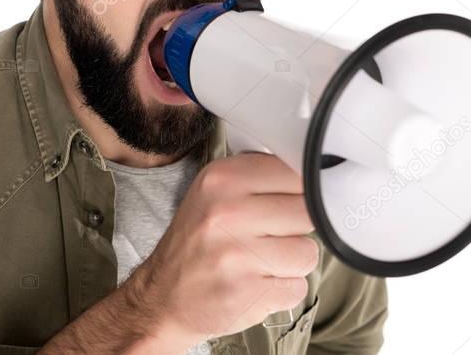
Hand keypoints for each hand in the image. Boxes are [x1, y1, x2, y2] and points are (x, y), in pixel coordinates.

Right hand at [125, 152, 317, 347]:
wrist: (162, 297)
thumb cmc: (196, 244)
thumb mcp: (213, 194)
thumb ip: (257, 178)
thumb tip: (308, 174)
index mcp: (221, 178)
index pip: (295, 174)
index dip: (300, 193)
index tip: (287, 204)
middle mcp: (227, 211)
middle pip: (307, 213)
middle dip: (296, 229)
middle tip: (268, 237)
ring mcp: (238, 254)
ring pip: (308, 252)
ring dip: (292, 263)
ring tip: (261, 262)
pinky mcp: (248, 292)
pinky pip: (298, 288)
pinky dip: (283, 291)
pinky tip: (257, 284)